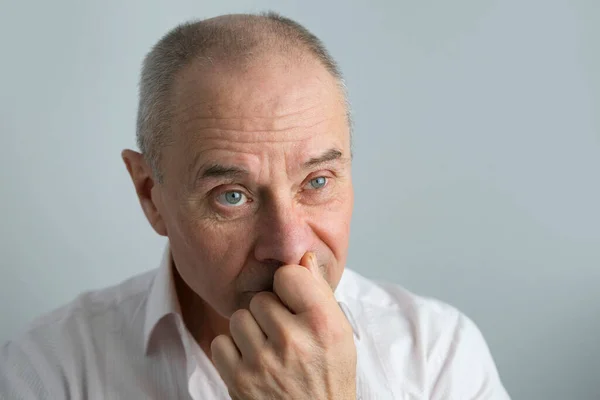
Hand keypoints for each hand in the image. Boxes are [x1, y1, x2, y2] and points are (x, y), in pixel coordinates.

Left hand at [211, 252, 356, 399]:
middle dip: (269, 313)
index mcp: (322, 324)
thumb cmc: (329, 377)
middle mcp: (293, 340)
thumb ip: (320, 293)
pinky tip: (252, 363)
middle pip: (260, 298)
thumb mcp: (340, 334)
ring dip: (250, 331)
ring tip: (268, 349)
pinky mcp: (239, 380)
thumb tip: (304, 258)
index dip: (289, 286)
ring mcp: (263, 362)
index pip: (288, 274)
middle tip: (284, 335)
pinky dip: (233, 352)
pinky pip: (221, 343)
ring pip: (239, 318)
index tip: (293, 302)